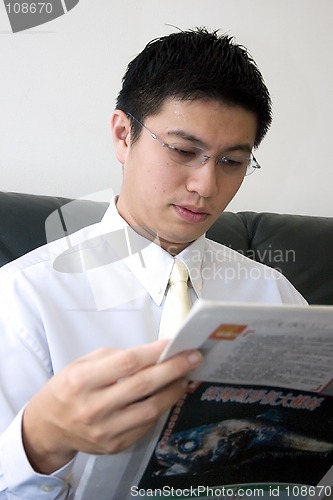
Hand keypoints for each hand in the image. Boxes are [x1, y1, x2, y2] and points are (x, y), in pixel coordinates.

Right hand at [22, 340, 201, 473]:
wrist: (49, 427)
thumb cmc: (68, 388)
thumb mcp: (83, 363)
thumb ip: (116, 358)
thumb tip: (153, 353)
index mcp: (82, 381)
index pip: (127, 363)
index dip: (154, 352)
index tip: (175, 343)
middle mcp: (93, 408)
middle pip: (144, 385)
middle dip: (173, 369)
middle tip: (194, 358)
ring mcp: (105, 431)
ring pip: (151, 409)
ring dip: (173, 390)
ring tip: (185, 376)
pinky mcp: (115, 446)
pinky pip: (146, 424)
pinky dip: (160, 407)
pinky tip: (166, 395)